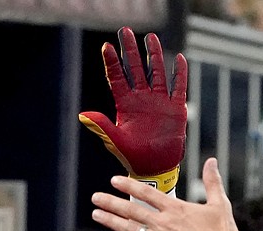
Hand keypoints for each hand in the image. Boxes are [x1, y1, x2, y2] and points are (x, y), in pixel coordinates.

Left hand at [79, 27, 186, 176]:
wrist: (154, 167)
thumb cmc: (132, 156)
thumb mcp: (115, 140)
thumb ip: (101, 126)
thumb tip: (82, 114)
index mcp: (125, 105)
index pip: (117, 78)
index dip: (112, 63)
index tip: (106, 47)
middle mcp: (142, 99)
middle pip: (136, 69)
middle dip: (131, 50)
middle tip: (125, 31)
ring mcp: (159, 101)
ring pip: (157, 72)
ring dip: (154, 56)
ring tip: (150, 38)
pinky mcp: (176, 108)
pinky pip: (179, 87)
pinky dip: (179, 74)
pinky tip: (179, 58)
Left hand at [91, 158, 240, 230]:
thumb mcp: (219, 203)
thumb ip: (211, 181)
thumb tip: (211, 161)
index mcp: (176, 208)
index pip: (147, 193)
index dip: (128, 185)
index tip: (114, 180)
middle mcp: (164, 223)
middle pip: (132, 210)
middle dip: (111, 202)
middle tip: (96, 197)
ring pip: (130, 229)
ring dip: (111, 221)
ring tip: (96, 214)